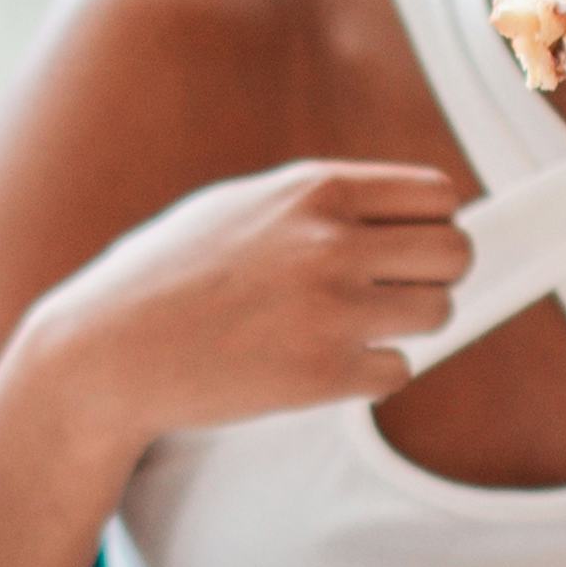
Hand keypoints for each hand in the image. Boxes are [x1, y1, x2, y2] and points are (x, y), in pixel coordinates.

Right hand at [21, 155, 477, 430]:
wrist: (108, 351)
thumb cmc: (167, 277)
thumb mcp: (240, 207)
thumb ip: (318, 203)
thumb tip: (402, 212)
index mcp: (315, 190)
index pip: (439, 195)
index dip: (433, 223)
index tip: (409, 247)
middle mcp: (331, 243)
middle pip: (456, 253)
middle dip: (434, 276)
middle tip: (394, 294)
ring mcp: (331, 311)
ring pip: (438, 314)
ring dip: (406, 327)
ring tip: (353, 331)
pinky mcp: (323, 376)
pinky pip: (398, 371)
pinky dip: (371, 374)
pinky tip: (324, 367)